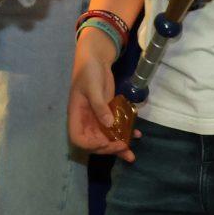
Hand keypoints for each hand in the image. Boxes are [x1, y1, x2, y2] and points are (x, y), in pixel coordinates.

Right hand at [67, 33, 138, 161]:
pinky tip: (136, 134)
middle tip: (124, 147)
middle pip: (94, 142)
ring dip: (118, 147)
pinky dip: (125, 133)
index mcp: (76, 114)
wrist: (96, 59)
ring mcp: (97, 118)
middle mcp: (86, 120)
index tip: (106, 142)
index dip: (91, 145)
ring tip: (132, 155)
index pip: (78, 138)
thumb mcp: (93, 87)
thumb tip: (109, 124)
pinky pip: (115, 128)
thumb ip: (99, 106)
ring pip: (106, 138)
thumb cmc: (89, 71)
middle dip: (109, 148)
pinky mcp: (107, 114)